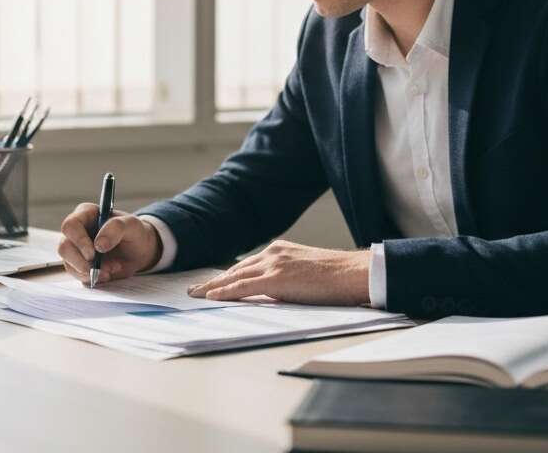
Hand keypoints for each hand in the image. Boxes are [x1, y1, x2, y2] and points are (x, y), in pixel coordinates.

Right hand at [58, 203, 162, 284]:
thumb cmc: (133, 232)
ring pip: (69, 264)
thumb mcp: (131, 225)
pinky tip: (108, 274)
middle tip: (102, 268)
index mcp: (85, 214)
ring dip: (90, 271)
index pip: (70, 226)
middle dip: (82, 262)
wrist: (138, 251)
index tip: (93, 253)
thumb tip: (98, 245)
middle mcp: (76, 232)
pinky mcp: (79, 265)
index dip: (79, 241)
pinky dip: (93, 278)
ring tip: (112, 268)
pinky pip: (77, 275)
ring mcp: (75, 250)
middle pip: (64, 247)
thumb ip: (115, 228)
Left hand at [186, 240, 370, 306]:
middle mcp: (272, 253)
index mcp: (280, 250)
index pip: (247, 265)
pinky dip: (224, 292)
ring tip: (196, 295)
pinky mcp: (275, 278)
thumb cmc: (337, 277)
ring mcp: (273, 264)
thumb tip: (272, 294)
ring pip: (234, 277)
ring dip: (213, 287)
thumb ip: (286, 278)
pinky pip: (242, 287)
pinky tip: (211, 297)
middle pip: (235, 269)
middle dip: (214, 281)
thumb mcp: (305, 272)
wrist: (353, 273)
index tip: (213, 283)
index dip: (228, 276)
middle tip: (195, 290)